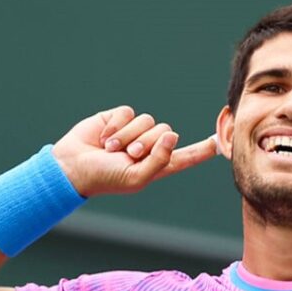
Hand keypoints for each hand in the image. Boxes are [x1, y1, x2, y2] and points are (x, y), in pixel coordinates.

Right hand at [51, 106, 217, 196]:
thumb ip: (160, 159)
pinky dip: (116, 125)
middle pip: (166, 132)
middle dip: (146, 143)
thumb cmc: (105, 178)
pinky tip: (103, 137)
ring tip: (111, 149)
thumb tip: (173, 135)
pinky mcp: (119, 118)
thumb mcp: (136, 177)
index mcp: (156, 165)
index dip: (202, 150)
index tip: (219, 142)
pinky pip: (128, 112)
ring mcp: (134, 131)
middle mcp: (148, 147)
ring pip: (148, 121)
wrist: (72, 166)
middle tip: (126, 155)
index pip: (185, 157)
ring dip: (128, 135)